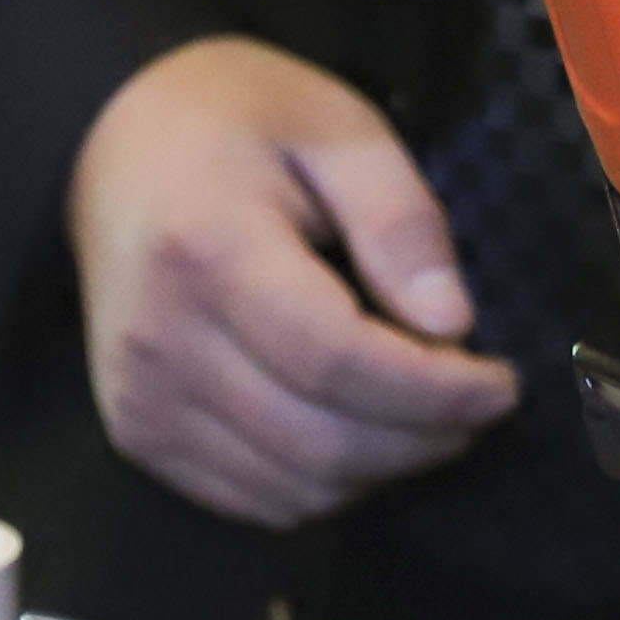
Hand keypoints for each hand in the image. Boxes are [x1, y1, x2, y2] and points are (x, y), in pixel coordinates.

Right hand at [69, 37, 518, 526]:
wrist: (117, 141)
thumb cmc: (240, 121)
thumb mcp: (341, 129)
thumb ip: (400, 222)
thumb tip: (452, 324)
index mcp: (209, 251)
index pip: (336, 362)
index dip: (434, 392)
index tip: (502, 385)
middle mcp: (162, 343)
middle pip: (318, 442)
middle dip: (423, 438)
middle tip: (481, 402)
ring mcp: (139, 399)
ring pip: (289, 489)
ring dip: (381, 469)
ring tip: (430, 413)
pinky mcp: (136, 432)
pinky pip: (249, 498)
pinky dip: (323, 485)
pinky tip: (363, 431)